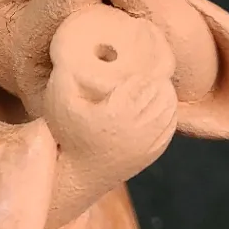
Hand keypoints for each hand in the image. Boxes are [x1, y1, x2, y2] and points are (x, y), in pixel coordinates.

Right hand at [45, 63, 177, 186]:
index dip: (142, 69)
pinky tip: (158, 103)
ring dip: (165, 94)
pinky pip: (170, 126)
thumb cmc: (65, 135)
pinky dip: (168, 111)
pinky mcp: (152, 154)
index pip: (144, 82)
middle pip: (162, 93)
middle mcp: (139, 129)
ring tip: (155, 83)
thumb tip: (70, 52)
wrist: (75, 176)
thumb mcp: (58, 101)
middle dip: (156, 79)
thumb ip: (64, 73)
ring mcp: (148, 144)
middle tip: (148, 69)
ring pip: (170, 109)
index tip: (136, 61)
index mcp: (119, 113)